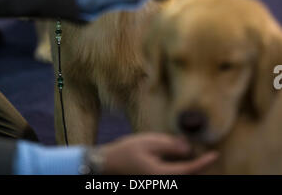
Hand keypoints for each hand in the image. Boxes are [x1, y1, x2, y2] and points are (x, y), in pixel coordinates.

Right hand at [98, 133, 217, 174]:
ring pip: (181, 175)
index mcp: (162, 174)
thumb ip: (170, 145)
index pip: (189, 169)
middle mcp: (163, 182)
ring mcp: (159, 182)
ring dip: (189, 166)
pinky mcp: (155, 179)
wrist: (109, 163)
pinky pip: (173, 174)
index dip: (204, 162)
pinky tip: (180, 155)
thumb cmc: (127, 151)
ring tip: (194, 151)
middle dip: (198, 165)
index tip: (215, 154)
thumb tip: (188, 148)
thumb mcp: (149, 142)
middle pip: (187, 175)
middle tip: (207, 152)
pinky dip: (180, 167)